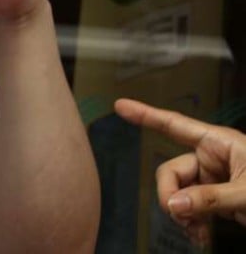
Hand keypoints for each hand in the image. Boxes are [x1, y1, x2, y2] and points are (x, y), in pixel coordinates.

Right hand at [114, 98, 245, 247]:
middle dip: (172, 195)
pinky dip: (193, 223)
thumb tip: (175, 203)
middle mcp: (214, 159)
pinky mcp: (219, 201)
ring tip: (198, 233)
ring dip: (183, 214)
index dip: (146, 115)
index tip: (121, 106)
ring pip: (180, 193)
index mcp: (221, 144)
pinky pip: (192, 208)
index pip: (175, 125)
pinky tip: (201, 235)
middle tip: (181, 217)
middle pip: (172, 170)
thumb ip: (211, 198)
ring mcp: (216, 181)